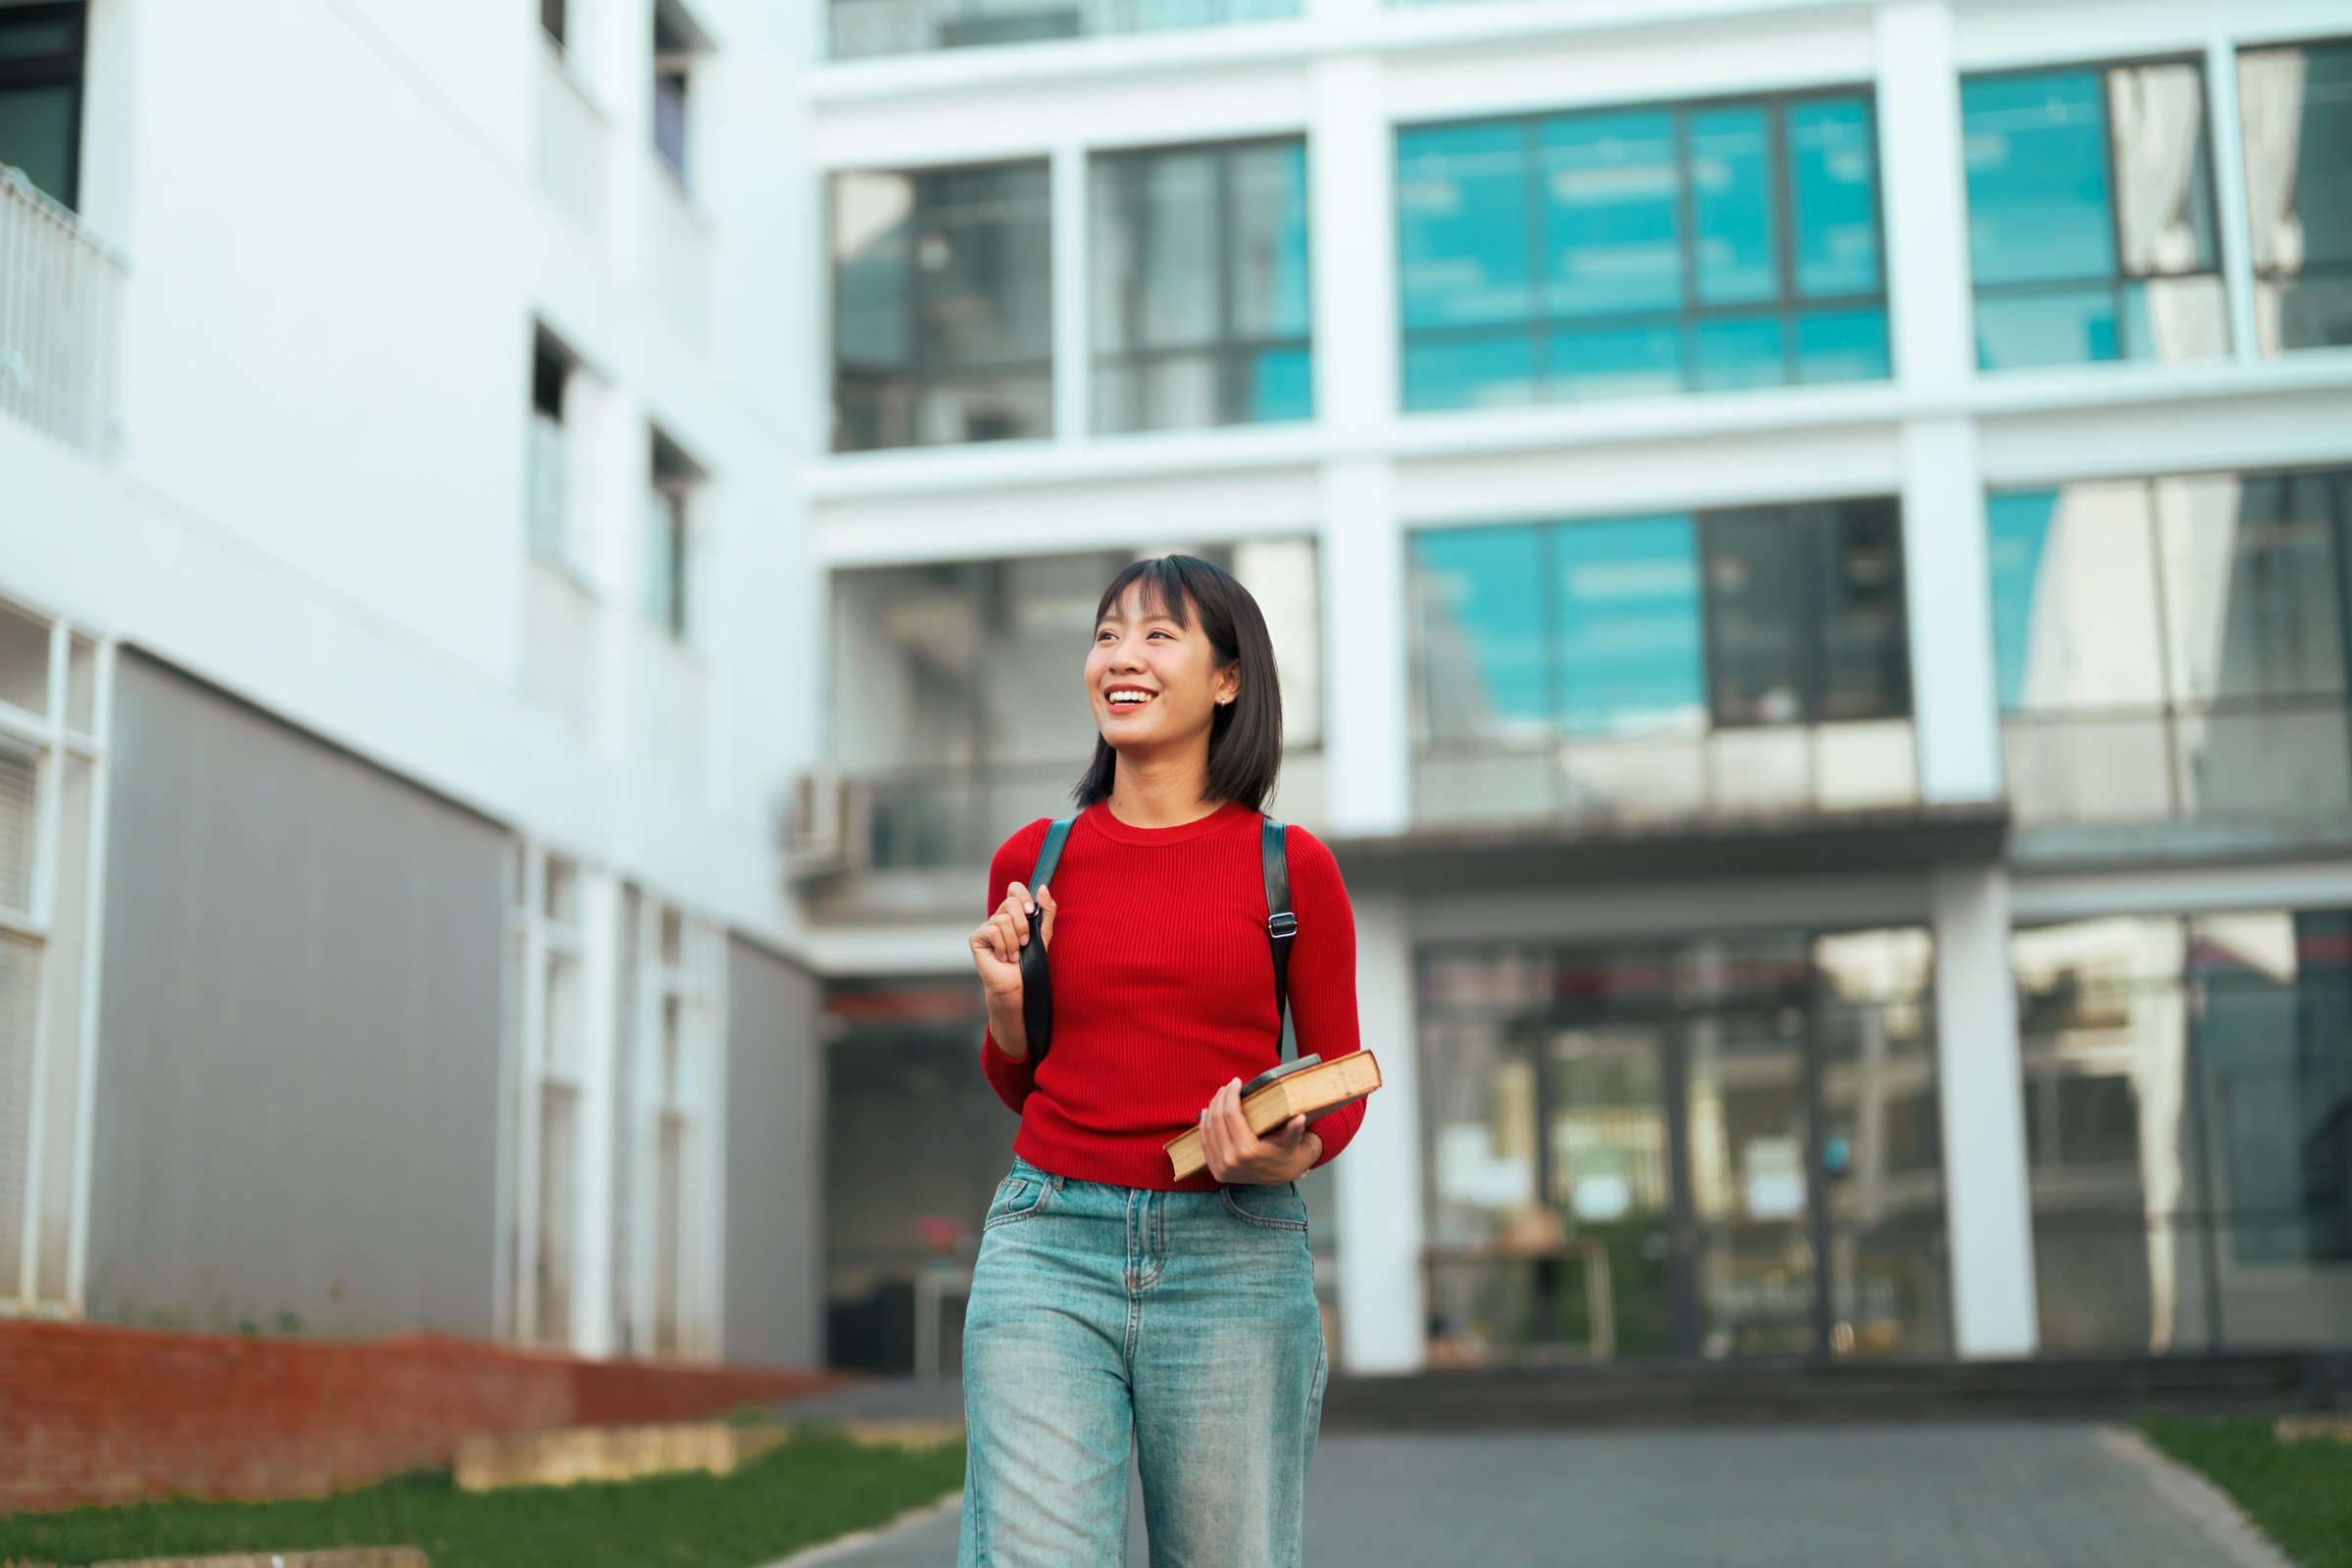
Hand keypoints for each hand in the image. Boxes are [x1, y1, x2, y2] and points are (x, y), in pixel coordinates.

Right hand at [969, 880, 1054, 1000]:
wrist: (1018, 985)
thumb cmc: (1030, 960)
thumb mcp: (1044, 933)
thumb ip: (1047, 910)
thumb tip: (1043, 888)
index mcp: (1014, 913)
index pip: (1014, 888)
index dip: (1023, 896)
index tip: (1031, 912)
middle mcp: (999, 917)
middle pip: (1011, 902)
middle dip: (1023, 924)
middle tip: (1025, 942)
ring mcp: (986, 927)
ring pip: (1003, 920)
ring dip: (1014, 941)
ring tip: (1014, 955)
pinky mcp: (976, 938)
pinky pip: (993, 932)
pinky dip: (1003, 948)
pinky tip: (1003, 958)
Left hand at [1198, 1077, 1321, 1184]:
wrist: (1278, 1176)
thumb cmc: (1283, 1154)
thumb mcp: (1290, 1142)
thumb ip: (1294, 1130)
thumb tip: (1299, 1117)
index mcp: (1246, 1152)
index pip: (1231, 1115)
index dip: (1231, 1095)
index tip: (1236, 1082)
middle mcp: (1230, 1161)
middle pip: (1217, 1120)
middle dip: (1221, 1098)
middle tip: (1228, 1086)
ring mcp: (1220, 1167)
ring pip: (1208, 1129)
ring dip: (1212, 1108)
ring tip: (1221, 1095)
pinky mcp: (1215, 1170)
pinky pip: (1204, 1142)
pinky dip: (1205, 1124)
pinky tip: (1209, 1111)